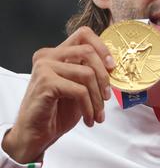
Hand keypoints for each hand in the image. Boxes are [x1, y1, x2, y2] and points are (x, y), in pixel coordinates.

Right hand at [2, 27, 114, 162]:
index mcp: (57, 53)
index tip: (112, 67)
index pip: (84, 34)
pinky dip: (89, 107)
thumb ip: (91, 73)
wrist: (37, 133)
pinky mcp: (46, 83)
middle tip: (107, 97)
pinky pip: (79, 91)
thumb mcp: (80, 87)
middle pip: (88, 51)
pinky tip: (89, 119)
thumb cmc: (58, 111)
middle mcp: (48, 56)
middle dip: (104, 76)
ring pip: (87, 73)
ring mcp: (45, 67)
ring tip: (98, 114)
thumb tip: (114, 67)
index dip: (103, 48)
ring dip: (98, 98)